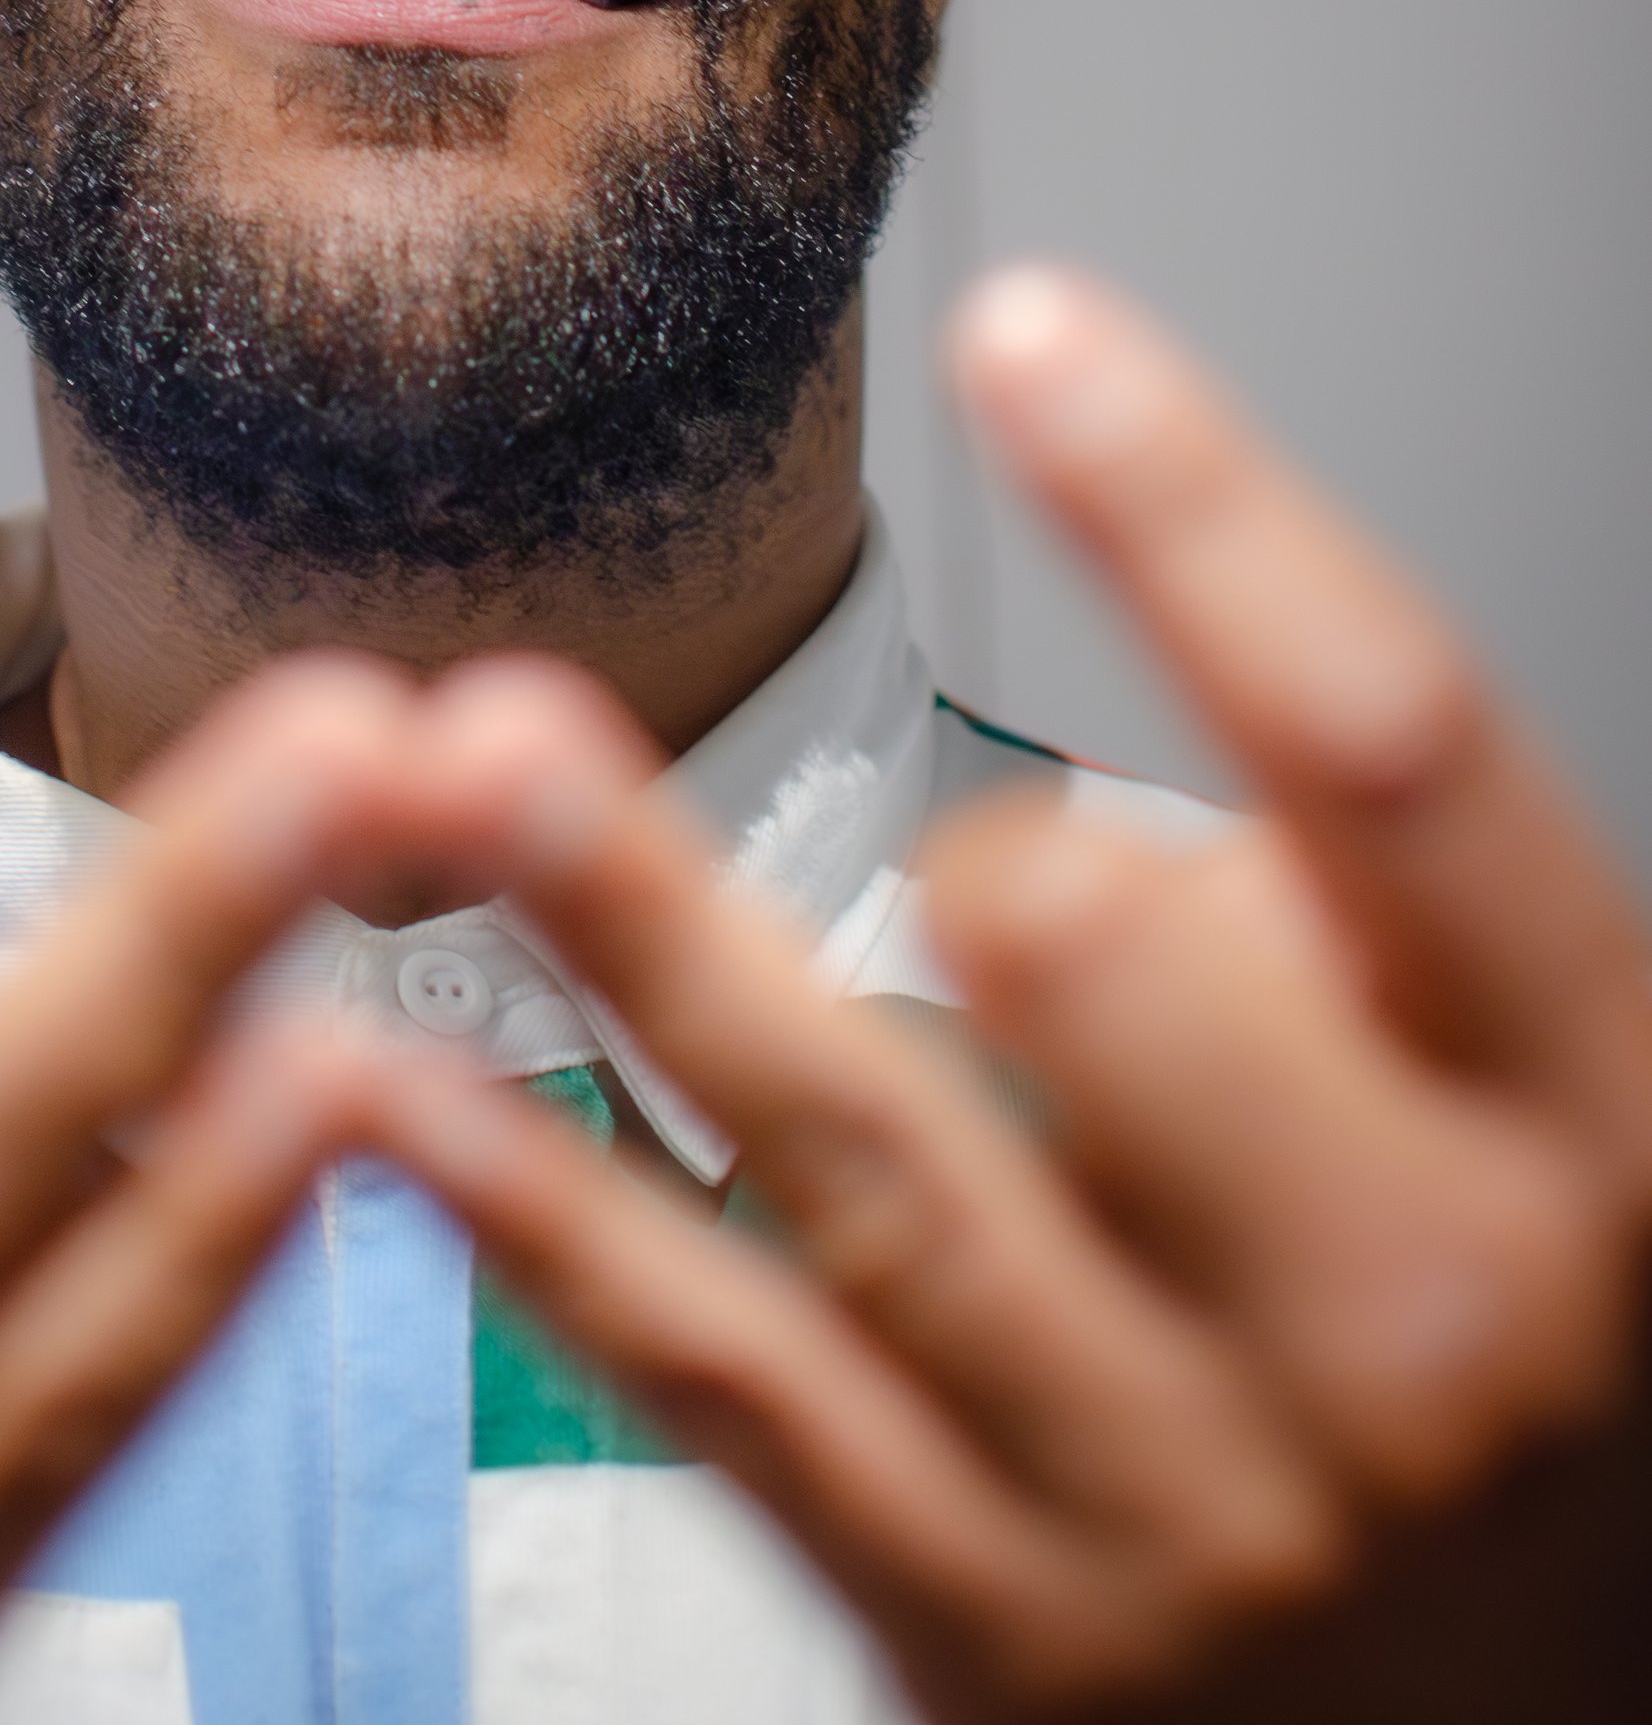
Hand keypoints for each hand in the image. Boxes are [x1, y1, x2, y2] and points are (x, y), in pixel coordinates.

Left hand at [352, 272, 1651, 1716]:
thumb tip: (1098, 741)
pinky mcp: (979, 1620)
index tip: (1031, 329)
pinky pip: (733, 1382)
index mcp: (1571, 1114)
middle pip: (1115, 986)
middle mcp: (1388, 1306)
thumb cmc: (1523, 1336)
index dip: (1204, 514)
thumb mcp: (1556, 1091)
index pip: (1389, 751)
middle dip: (981, 845)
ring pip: (860, 1164)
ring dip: (643, 936)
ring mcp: (1169, 1488)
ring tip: (480, 749)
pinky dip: (544, 1225)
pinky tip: (390, 1085)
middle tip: (951, 820)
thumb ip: (1365, 904)